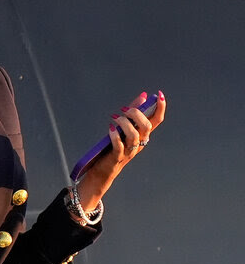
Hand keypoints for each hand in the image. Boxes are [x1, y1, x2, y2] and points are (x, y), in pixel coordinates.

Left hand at [77, 90, 166, 209]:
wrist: (103, 169)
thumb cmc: (113, 146)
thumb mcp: (124, 128)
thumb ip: (132, 112)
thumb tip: (143, 96)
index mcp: (143, 135)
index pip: (157, 120)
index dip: (160, 107)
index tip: (159, 94)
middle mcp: (140, 143)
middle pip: (146, 126)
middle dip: (136, 114)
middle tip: (124, 110)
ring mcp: (129, 151)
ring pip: (134, 135)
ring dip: (124, 123)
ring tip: (114, 118)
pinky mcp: (117, 157)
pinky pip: (119, 146)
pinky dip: (115, 136)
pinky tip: (110, 128)